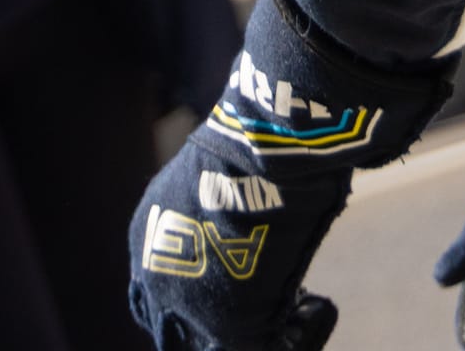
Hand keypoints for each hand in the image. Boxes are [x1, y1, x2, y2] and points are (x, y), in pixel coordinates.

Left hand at [129, 0, 450, 347]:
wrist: (273, 140)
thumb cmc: (261, 136)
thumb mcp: (226, 173)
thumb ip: (223, 202)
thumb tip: (253, 180)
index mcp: (145, 236)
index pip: (162, 294)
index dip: (210, 299)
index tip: (258, 290)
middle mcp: (150, 278)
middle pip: (183, 334)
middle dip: (231, 328)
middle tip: (284, 310)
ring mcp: (184, 307)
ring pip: (221, 347)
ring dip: (270, 334)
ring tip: (306, 308)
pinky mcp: (229, 327)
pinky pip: (273, 349)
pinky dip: (303, 333)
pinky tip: (319, 308)